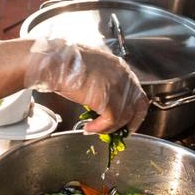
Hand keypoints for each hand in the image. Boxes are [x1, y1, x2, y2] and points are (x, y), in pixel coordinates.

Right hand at [24, 38, 148, 134]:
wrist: (56, 62)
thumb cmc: (65, 62)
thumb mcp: (91, 68)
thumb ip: (101, 81)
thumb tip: (99, 96)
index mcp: (120, 67)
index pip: (136, 91)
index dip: (132, 108)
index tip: (126, 119)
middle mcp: (124, 77)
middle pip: (138, 106)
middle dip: (130, 122)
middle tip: (120, 132)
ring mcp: (118, 88)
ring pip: (123, 117)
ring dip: (109, 127)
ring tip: (95, 129)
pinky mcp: (109, 100)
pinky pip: (110, 122)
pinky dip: (100, 128)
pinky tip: (89, 127)